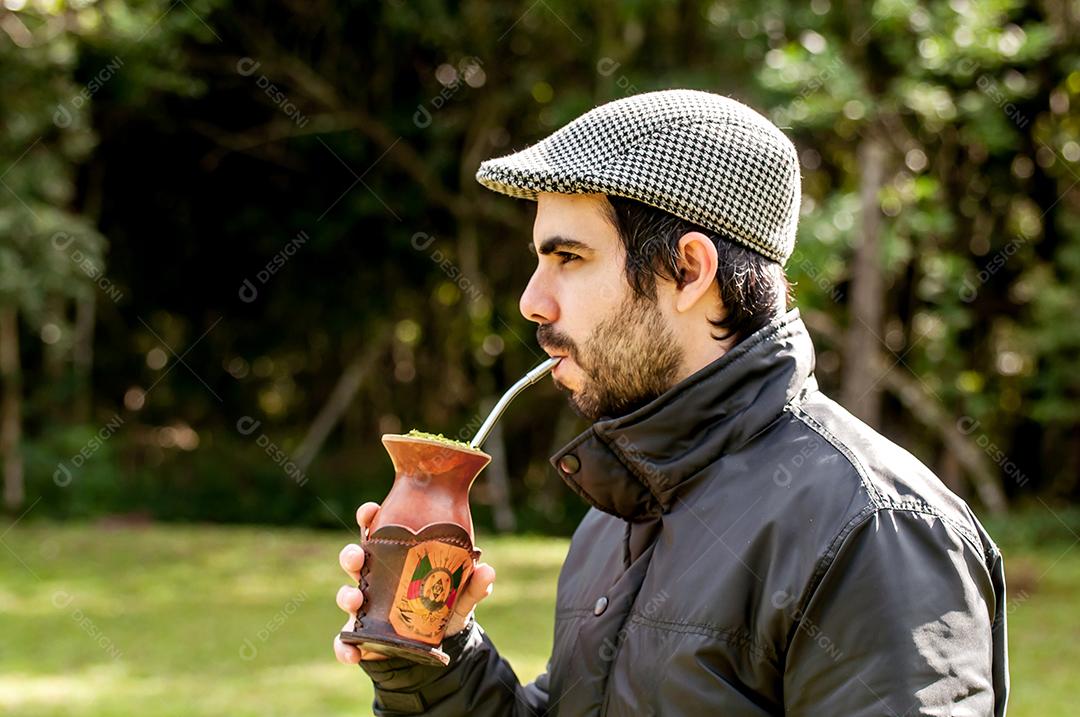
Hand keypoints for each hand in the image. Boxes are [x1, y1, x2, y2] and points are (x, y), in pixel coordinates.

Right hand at [333, 501, 496, 664]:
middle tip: (357, 558)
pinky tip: (352, 653)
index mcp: (394, 561)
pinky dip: (344, 648)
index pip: (376, 533)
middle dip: (351, 556)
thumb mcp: (460, 598)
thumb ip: (472, 586)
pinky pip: (345, 642)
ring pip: (346, 596)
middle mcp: (374, 580)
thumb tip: (487, 570)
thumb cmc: (443, 610)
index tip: (369, 511)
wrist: (437, 648)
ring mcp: (365, 608)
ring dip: (346, 596)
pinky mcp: (360, 638)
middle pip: (354, 561)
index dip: (368, 518)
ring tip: (356, 600)